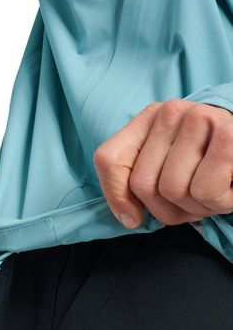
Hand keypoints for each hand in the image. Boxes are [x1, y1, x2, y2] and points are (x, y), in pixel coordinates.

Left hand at [93, 99, 232, 228]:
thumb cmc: (212, 165)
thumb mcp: (169, 171)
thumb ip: (132, 185)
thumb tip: (130, 218)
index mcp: (150, 118)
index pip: (108, 159)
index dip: (118, 197)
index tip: (136, 214)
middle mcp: (170, 111)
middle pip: (144, 185)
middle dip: (171, 207)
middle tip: (195, 195)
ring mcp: (199, 117)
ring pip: (174, 190)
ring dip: (200, 206)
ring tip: (216, 187)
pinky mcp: (229, 134)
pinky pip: (206, 191)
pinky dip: (221, 202)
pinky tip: (232, 184)